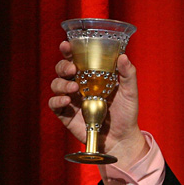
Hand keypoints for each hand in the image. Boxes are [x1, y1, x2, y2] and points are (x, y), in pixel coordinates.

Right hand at [49, 40, 146, 170]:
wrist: (122, 139)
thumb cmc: (126, 114)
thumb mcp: (130, 93)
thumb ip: (128, 75)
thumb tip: (123, 56)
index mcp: (91, 77)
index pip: (76, 59)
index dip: (69, 51)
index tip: (67, 45)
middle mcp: (79, 86)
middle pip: (62, 70)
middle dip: (63, 66)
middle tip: (72, 69)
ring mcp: (71, 100)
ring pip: (56, 85)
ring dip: (62, 84)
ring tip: (75, 88)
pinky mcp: (66, 115)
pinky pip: (54, 104)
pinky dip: (57, 100)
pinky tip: (66, 101)